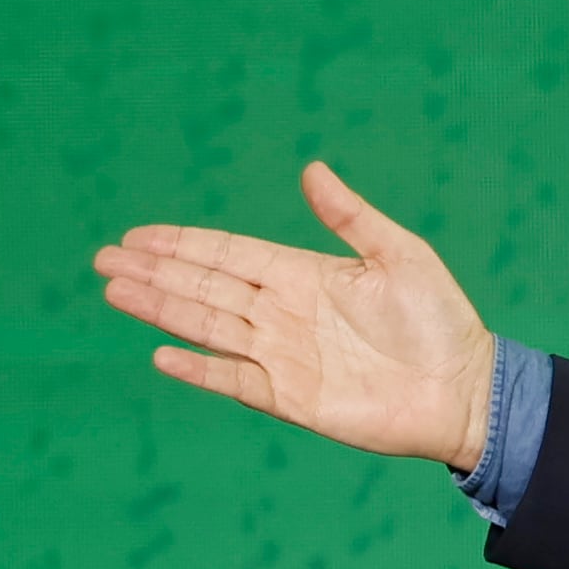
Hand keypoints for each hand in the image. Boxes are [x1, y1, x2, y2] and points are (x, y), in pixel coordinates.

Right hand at [94, 162, 496, 470]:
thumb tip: (312, 169)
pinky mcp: (293, 398)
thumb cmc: (442, 322)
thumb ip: (352, 217)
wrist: (465, 390)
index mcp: (305, 275)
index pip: (230, 254)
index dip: (184, 243)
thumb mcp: (401, 256)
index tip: (137, 235)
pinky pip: (235, 380)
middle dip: (155, 271)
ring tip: (114, 290)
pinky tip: (161, 354)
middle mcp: (286, 314)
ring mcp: (285, 356)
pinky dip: (200, 369)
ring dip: (162, 309)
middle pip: (206, 286)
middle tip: (103, 258)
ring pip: (209, 327)